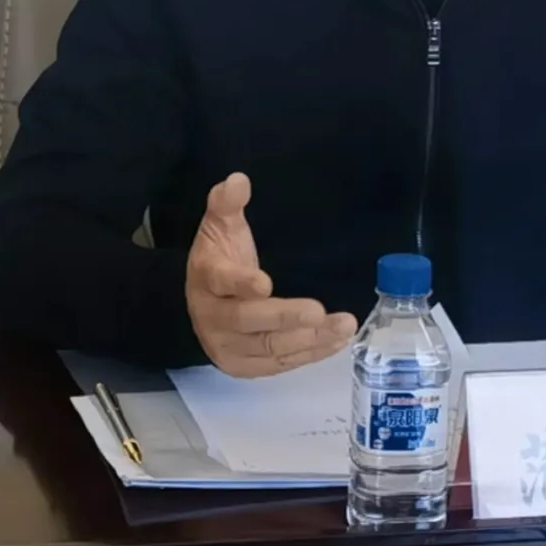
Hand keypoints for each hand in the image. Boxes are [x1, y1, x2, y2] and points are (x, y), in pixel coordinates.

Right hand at [186, 173, 357, 377]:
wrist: (202, 303)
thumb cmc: (220, 259)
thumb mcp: (220, 225)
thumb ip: (228, 202)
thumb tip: (238, 180)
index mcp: (206, 277)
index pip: (221, 281)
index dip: (241, 283)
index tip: (265, 283)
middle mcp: (212, 317)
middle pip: (247, 320)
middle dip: (285, 317)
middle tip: (320, 311)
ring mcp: (227, 346)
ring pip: (268, 348)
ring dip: (308, 340)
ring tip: (343, 326)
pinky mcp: (245, 366)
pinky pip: (278, 365)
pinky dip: (309, 355)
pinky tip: (336, 342)